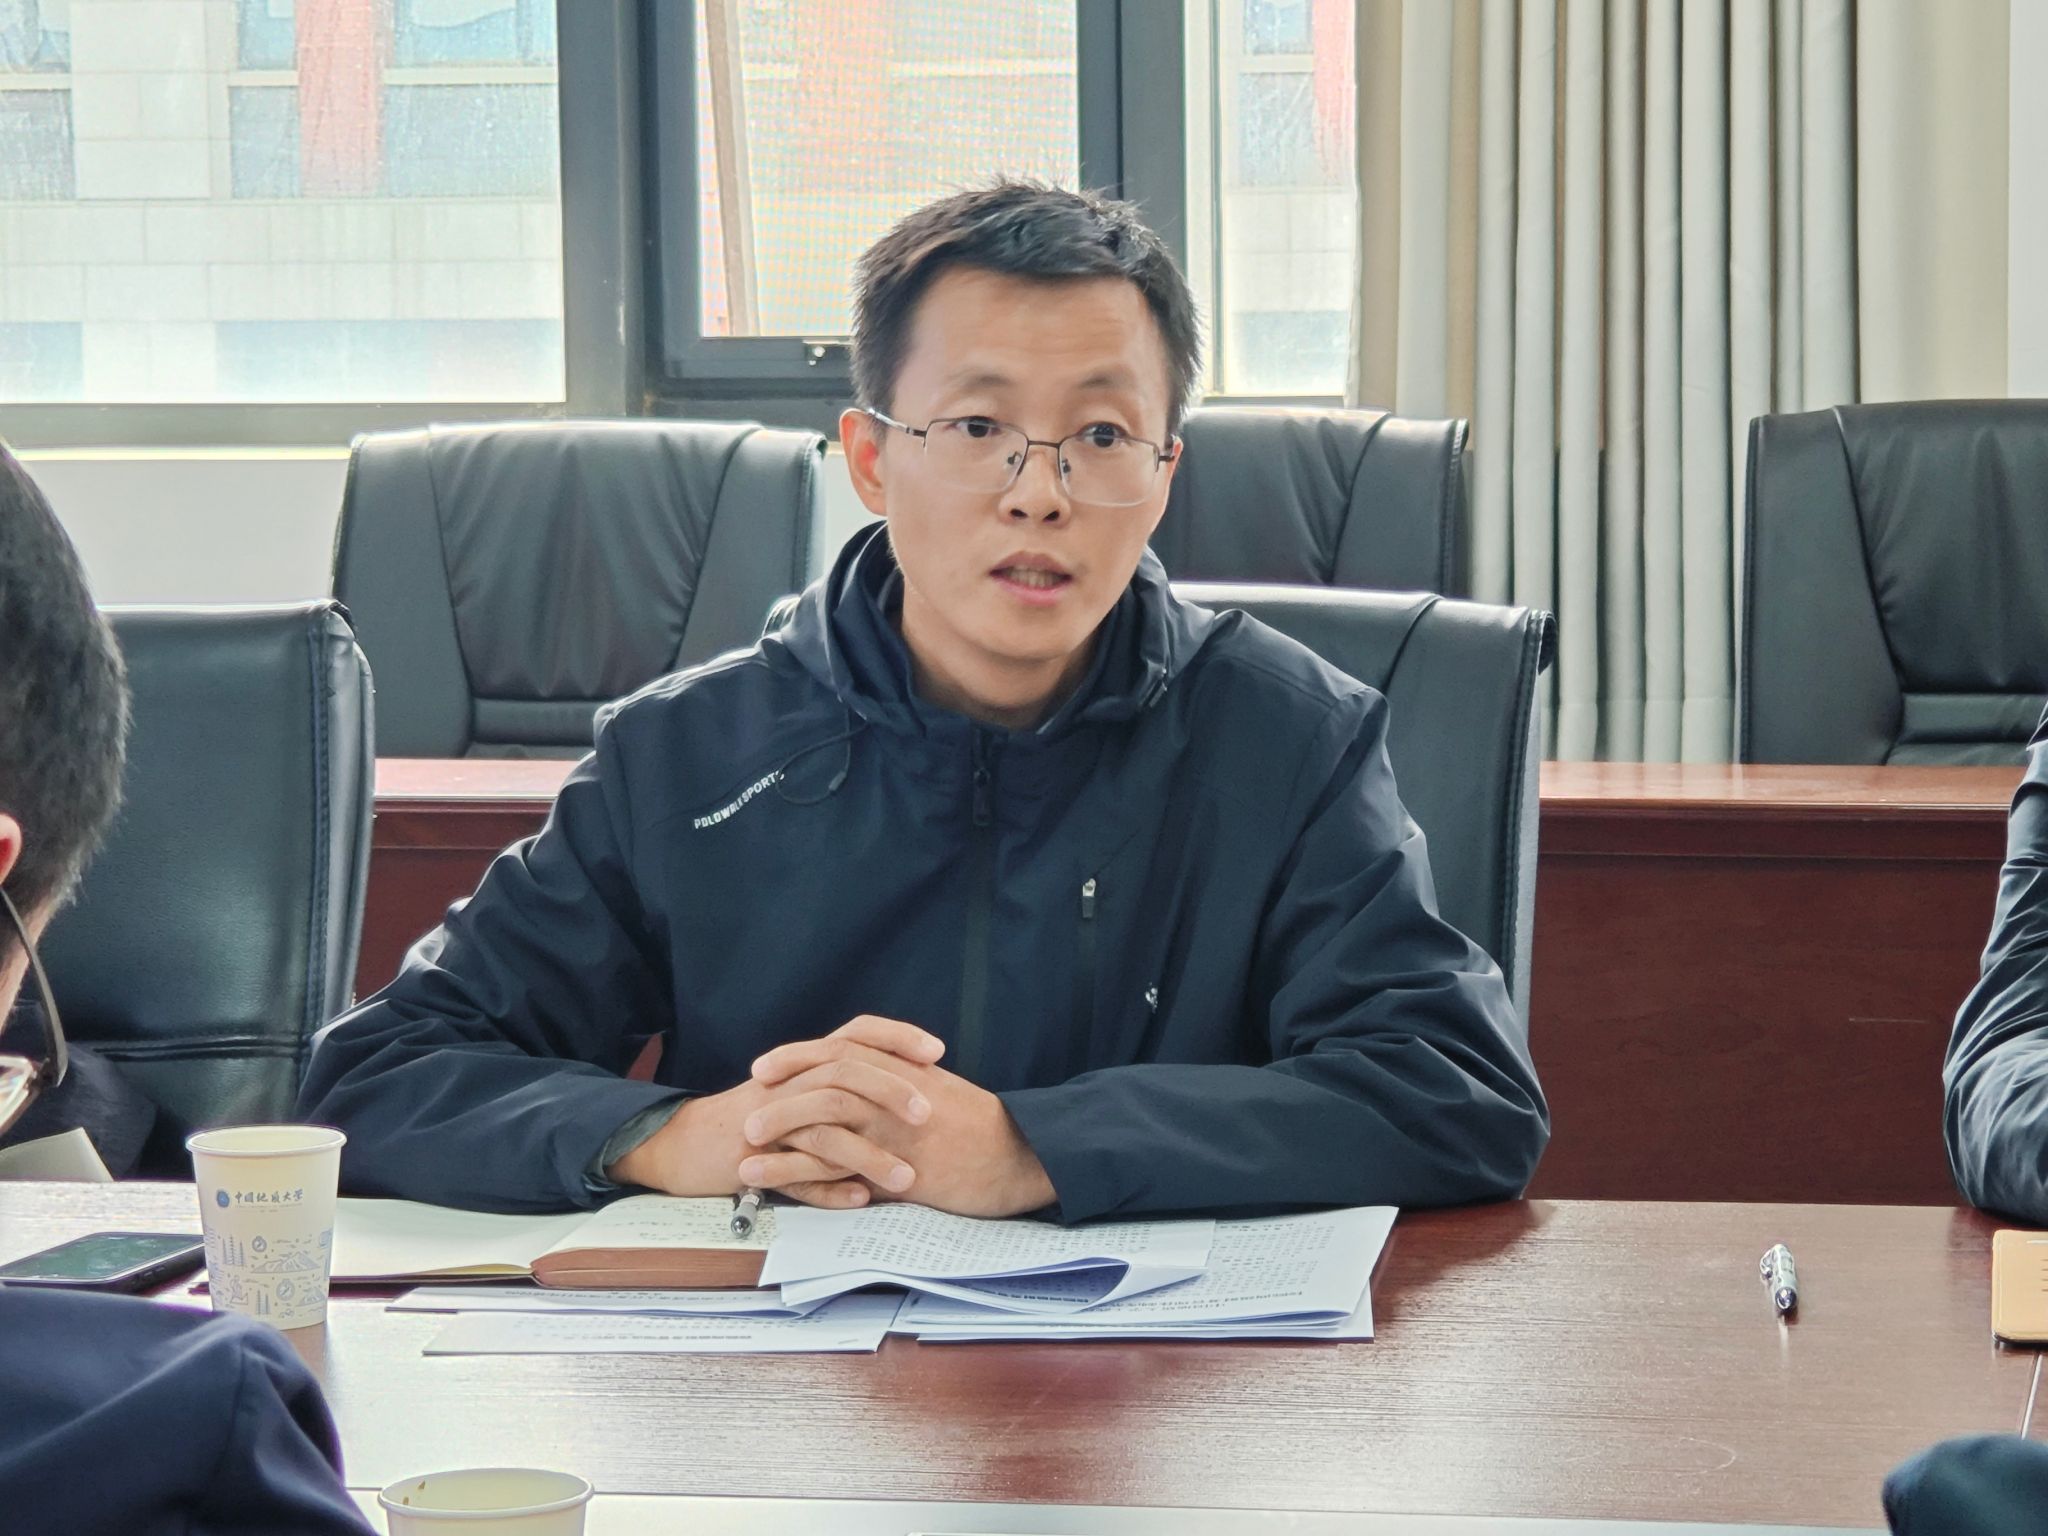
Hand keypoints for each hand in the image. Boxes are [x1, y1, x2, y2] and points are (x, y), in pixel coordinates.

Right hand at [606, 1016, 943, 1207]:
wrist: (684, 1144)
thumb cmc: (755, 1121)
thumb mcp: (802, 1098)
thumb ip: (846, 1093)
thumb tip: (905, 1097)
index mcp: (806, 1065)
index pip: (857, 1034)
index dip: (897, 1038)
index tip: (938, 1051)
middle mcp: (791, 1083)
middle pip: (846, 1073)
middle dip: (891, 1091)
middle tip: (929, 1114)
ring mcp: (771, 1121)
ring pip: (826, 1130)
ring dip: (869, 1155)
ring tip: (907, 1178)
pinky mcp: (753, 1160)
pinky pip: (796, 1176)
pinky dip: (829, 1190)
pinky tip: (860, 1201)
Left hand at [745, 1019, 1055, 1218]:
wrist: (1022, 1157)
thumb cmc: (985, 1131)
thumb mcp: (941, 1094)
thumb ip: (901, 1090)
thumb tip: (867, 1097)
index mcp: (906, 1069)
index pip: (843, 1049)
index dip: (800, 1055)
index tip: (768, 1065)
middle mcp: (896, 1090)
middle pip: (826, 1074)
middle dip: (782, 1086)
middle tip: (749, 1099)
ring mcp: (895, 1127)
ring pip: (825, 1112)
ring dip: (781, 1124)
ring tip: (748, 1140)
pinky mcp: (895, 1166)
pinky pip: (834, 1165)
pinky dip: (793, 1170)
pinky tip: (766, 1179)